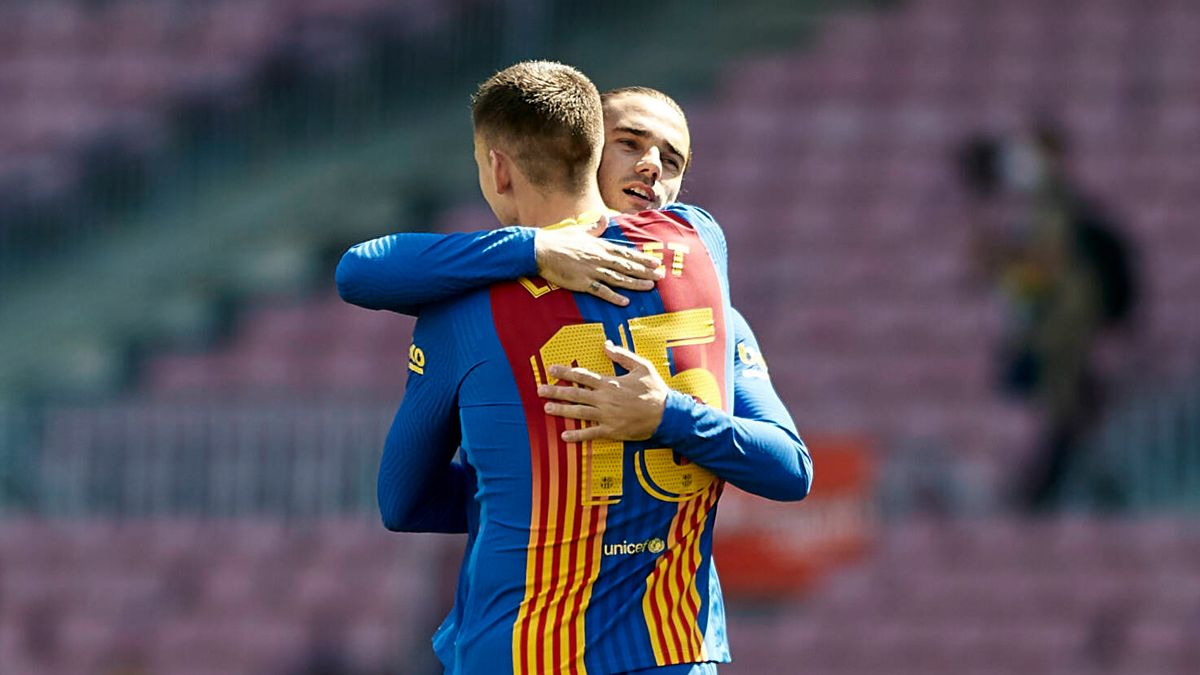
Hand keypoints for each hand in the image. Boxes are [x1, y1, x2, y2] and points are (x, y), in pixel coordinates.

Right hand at [534, 216, 663, 305]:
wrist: (540, 250)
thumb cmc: (558, 240)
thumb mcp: (579, 231)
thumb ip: (594, 228)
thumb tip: (604, 218)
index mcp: (599, 246)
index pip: (626, 253)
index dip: (642, 258)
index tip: (656, 262)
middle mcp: (599, 258)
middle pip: (627, 266)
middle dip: (645, 271)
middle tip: (661, 276)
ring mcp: (591, 271)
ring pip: (618, 278)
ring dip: (635, 283)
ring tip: (650, 287)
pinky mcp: (582, 283)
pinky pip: (601, 291)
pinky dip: (614, 297)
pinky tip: (625, 302)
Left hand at [537, 341, 667, 441]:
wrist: (667, 414)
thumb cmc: (655, 389)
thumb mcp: (641, 366)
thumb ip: (622, 355)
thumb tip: (606, 344)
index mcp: (610, 382)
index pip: (582, 376)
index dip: (565, 372)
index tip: (551, 369)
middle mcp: (604, 399)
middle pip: (574, 394)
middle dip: (555, 391)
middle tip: (539, 390)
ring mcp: (606, 416)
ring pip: (578, 413)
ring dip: (561, 410)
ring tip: (546, 408)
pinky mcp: (611, 431)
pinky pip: (590, 433)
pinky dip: (577, 435)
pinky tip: (564, 436)